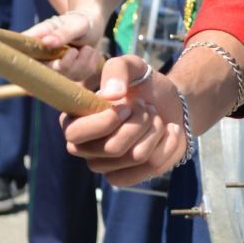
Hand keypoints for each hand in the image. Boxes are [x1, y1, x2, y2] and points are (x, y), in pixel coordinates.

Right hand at [24, 7, 105, 84]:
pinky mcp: (69, 74)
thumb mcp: (73, 24)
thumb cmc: (79, 21)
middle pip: (49, 72)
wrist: (92, 24)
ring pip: (67, 76)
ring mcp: (55, 68)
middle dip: (69, 63)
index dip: (30, 65)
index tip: (51, 62)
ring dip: (83, 62)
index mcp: (36, 42)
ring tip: (87, 48)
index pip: (23, 57)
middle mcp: (42, 57)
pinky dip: (89, 65)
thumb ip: (61, 33)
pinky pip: (79, 77)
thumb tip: (46, 42)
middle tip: (80, 49)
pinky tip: (90, 54)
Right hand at [61, 55, 186, 184]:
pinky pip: (150, 167)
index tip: (127, 104)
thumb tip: (111, 95)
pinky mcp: (125, 177)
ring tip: (155, 117)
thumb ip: (117, 69)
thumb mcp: (132, 66)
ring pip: (136, 156)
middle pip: (113, 148)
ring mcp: (103, 165)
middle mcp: (82, 147)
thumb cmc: (144, 85)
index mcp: (73, 120)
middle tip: (146, 107)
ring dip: (154, 130)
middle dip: (140, 122)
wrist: (170, 104)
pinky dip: (167, 145)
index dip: (107, 121)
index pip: (76, 134)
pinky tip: (168, 132)